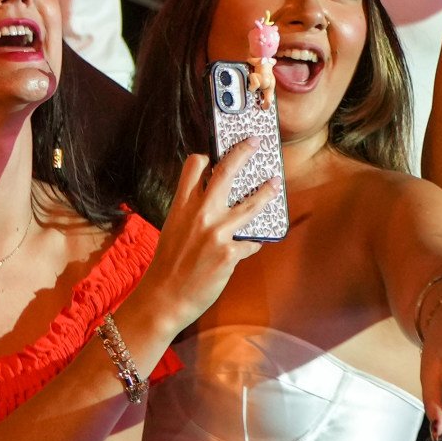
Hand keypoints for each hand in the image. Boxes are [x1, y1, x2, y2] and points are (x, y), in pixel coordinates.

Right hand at [143, 148, 288, 319]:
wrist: (165, 298)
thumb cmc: (168, 264)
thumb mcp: (173, 228)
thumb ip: (191, 211)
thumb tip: (213, 201)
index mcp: (182, 205)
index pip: (194, 165)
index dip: (207, 156)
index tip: (217, 153)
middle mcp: (200, 213)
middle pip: (226, 171)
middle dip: (244, 152)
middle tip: (256, 142)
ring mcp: (217, 233)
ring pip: (251, 204)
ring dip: (267, 192)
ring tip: (276, 184)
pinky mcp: (230, 254)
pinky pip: (251, 241)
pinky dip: (253, 242)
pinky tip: (254, 243)